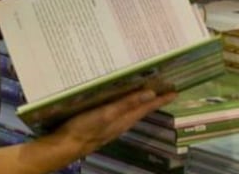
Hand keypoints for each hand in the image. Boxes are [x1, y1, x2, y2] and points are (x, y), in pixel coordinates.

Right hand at [49, 89, 176, 158]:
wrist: (64, 146)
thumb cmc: (85, 128)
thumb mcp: (107, 114)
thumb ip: (127, 103)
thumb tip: (151, 94)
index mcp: (124, 119)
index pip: (146, 107)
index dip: (160, 100)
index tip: (174, 92)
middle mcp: (121, 123)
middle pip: (141, 110)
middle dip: (153, 101)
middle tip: (165, 91)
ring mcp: (111, 126)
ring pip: (131, 112)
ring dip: (141, 103)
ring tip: (149, 94)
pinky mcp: (101, 126)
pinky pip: (120, 114)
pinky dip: (126, 106)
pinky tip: (122, 104)